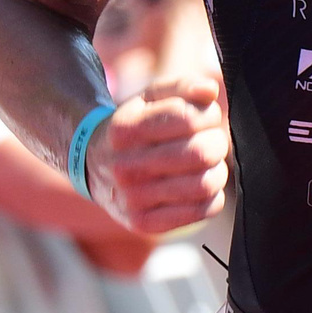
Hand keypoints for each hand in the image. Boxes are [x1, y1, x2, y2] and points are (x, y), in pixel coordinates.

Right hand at [85, 75, 229, 236]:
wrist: (93, 167)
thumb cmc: (132, 129)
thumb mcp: (147, 99)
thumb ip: (181, 88)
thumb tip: (211, 90)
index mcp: (125, 130)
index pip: (188, 118)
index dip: (209, 114)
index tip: (207, 117)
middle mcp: (125, 167)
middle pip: (200, 153)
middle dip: (217, 142)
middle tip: (213, 141)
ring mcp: (133, 199)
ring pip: (205, 184)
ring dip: (217, 170)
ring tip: (207, 164)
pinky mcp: (144, 224)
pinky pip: (202, 210)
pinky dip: (213, 196)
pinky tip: (199, 185)